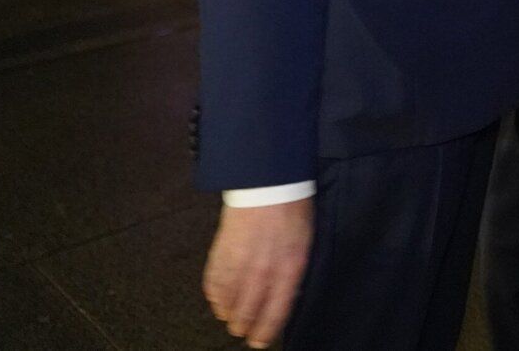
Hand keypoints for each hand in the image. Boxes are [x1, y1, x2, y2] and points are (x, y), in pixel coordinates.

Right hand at [203, 198, 313, 347]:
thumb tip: (285, 299)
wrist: (268, 184)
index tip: (260, 342)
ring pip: (228, 304)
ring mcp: (239, 265)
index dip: (266, 332)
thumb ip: (294, 274)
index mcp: (290, 269)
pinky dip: (215, 298)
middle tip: (243, 331)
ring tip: (231, 318)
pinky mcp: (220, 256)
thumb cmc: (293, 213)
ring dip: (229, 315)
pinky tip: (220, 301)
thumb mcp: (305, 246)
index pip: (276, 313)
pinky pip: (213, 287)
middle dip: (244, 327)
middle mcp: (263, 272)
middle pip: (247, 314)